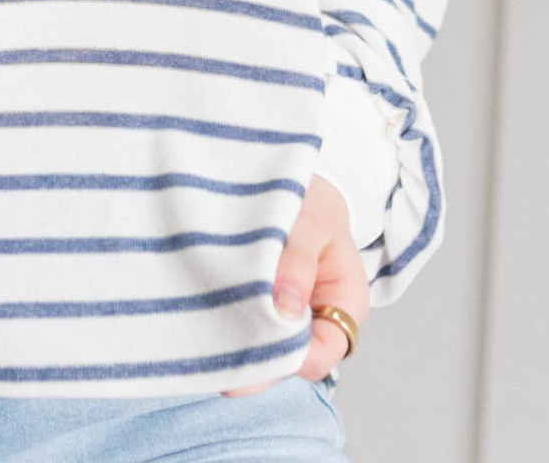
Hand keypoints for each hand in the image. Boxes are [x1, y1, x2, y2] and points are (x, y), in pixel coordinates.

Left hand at [221, 174, 370, 396]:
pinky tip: (205, 321)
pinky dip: (231, 322)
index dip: (290, 358)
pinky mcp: (266, 303)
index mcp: (345, 304)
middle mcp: (320, 319)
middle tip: (216, 364)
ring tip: (203, 345)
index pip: (321, 354)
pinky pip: (250, 322)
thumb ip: (298, 263)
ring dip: (239, 344)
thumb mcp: (312, 223)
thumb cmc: (314, 203)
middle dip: (256, 363)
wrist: (302, 185)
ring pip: (267, 345)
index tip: (252, 344)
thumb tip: (284, 309)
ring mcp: (293, 314)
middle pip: (290, 360)